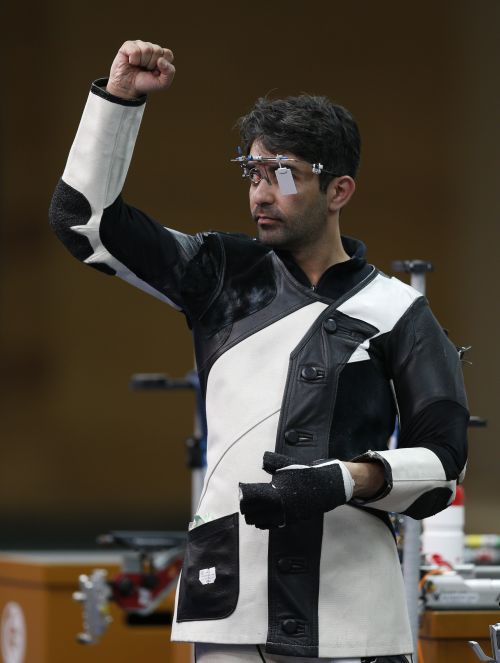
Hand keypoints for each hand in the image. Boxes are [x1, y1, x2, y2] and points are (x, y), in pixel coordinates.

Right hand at [107, 40, 174, 99]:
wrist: (129, 88)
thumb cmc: (146, 83)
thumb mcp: (163, 83)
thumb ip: (169, 72)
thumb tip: (161, 60)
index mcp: (161, 55)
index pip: (168, 54)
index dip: (163, 65)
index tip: (156, 72)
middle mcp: (151, 48)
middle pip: (157, 50)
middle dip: (152, 64)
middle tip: (146, 70)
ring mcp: (140, 45)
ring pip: (146, 49)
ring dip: (142, 62)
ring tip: (139, 66)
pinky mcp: (128, 45)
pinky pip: (135, 51)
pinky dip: (133, 60)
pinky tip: (131, 63)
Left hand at [239, 452, 354, 528]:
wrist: (326, 486)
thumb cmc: (306, 474)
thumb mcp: (288, 464)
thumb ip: (272, 462)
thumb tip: (262, 460)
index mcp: (275, 492)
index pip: (253, 497)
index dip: (245, 495)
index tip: (242, 491)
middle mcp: (278, 506)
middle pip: (255, 510)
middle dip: (248, 507)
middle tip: (244, 503)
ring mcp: (285, 514)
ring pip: (263, 520)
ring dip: (254, 517)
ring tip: (249, 513)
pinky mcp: (291, 519)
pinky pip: (273, 525)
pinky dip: (264, 524)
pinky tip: (260, 522)